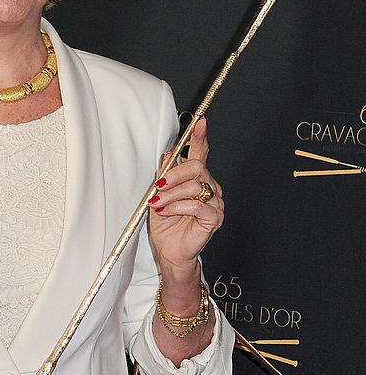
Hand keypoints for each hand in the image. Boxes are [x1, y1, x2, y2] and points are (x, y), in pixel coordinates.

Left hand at [148, 117, 223, 275]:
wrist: (170, 251)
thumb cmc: (167, 226)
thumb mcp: (160, 195)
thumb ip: (165, 175)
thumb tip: (168, 154)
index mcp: (196, 179)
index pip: (200, 154)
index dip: (200, 137)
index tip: (200, 123)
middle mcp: (209, 187)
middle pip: (195, 167)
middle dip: (173, 175)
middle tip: (158, 187)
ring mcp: (215, 202)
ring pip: (194, 185)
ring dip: (171, 194)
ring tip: (159, 204)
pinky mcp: (215, 217)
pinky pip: (197, 204)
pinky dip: (178, 206)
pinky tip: (168, 212)